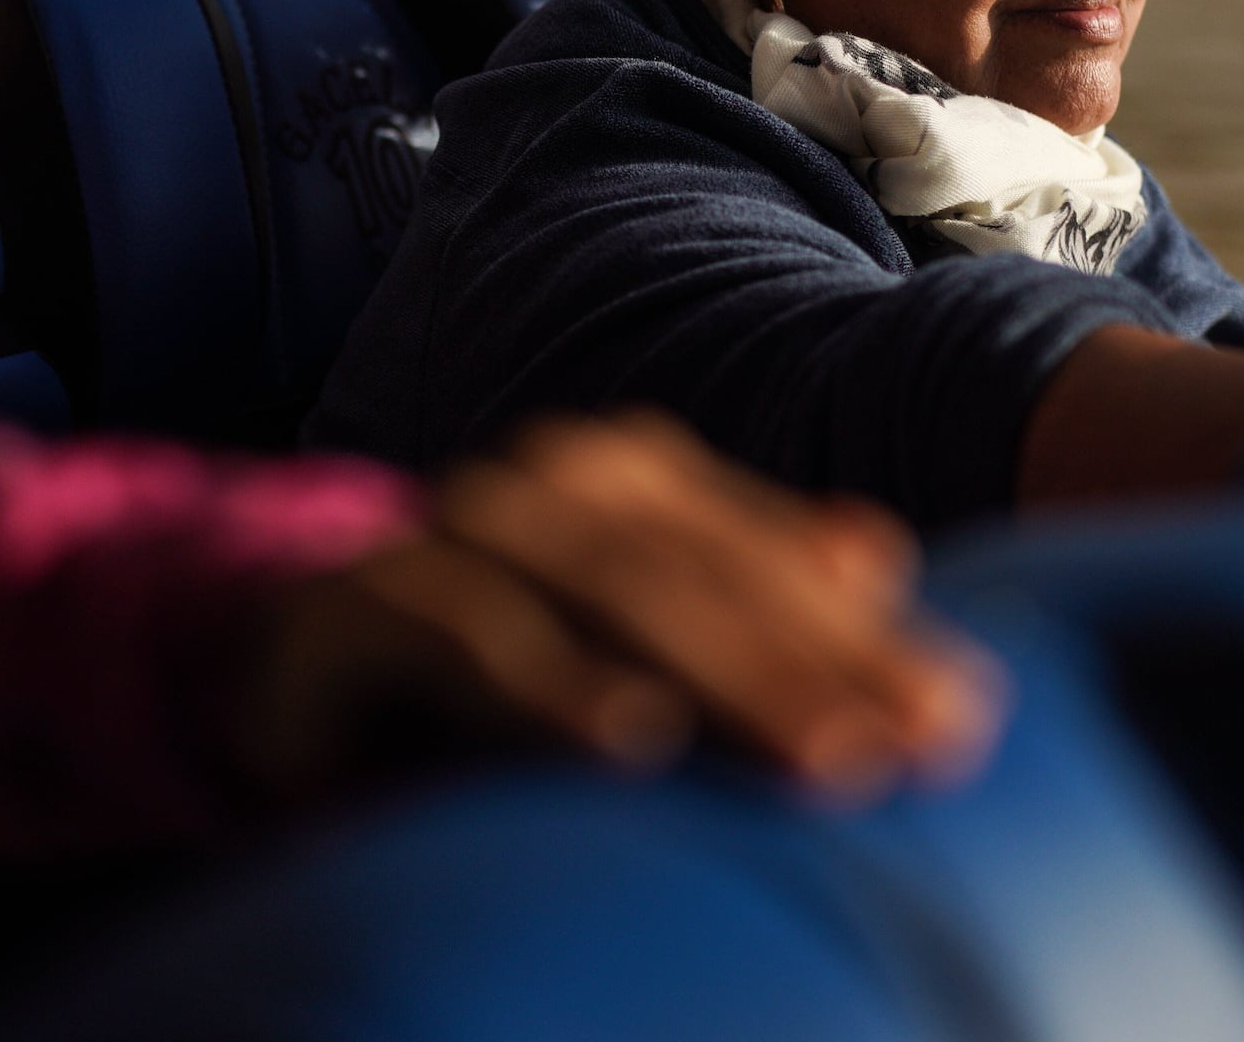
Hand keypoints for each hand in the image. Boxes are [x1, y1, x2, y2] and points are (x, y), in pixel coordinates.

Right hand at [226, 413, 1001, 811]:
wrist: (283, 671)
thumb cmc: (496, 672)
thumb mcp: (634, 651)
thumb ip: (747, 602)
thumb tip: (878, 555)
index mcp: (629, 486)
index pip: (767, 554)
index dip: (865, 634)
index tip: (960, 719)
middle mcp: (549, 488)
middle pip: (705, 573)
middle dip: (818, 665)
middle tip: (907, 751)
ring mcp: (453, 534)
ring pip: (608, 595)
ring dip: (721, 678)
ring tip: (817, 756)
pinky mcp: (358, 607)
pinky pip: (467, 640)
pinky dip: (553, 688)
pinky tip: (630, 743)